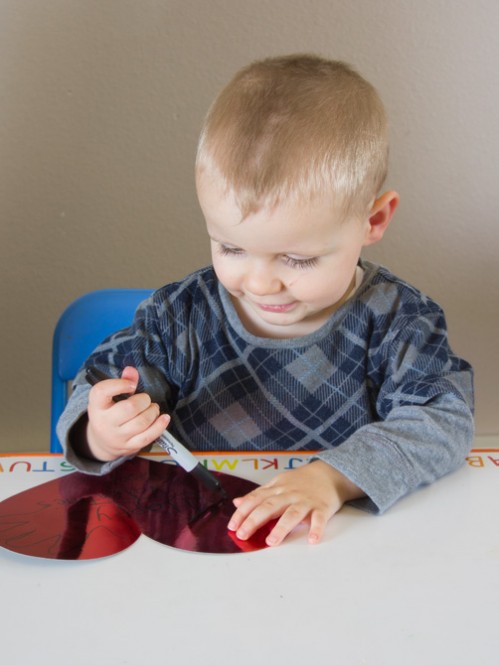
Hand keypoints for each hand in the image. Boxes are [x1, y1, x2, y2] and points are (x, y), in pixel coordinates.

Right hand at [86, 366, 169, 461]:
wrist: (102, 442)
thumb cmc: (109, 412)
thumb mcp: (109, 397)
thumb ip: (122, 381)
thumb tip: (131, 370)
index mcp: (96, 406)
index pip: (102, 391)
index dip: (119, 384)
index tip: (131, 385)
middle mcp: (104, 423)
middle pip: (129, 408)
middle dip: (144, 400)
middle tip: (146, 399)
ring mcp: (117, 437)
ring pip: (141, 422)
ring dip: (153, 411)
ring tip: (153, 408)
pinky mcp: (129, 446)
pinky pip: (148, 437)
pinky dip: (159, 425)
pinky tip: (164, 418)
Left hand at [227, 461, 364, 546]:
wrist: (329, 473)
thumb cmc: (301, 481)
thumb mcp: (277, 483)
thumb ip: (258, 494)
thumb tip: (237, 502)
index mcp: (277, 489)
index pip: (256, 499)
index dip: (242, 512)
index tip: (232, 526)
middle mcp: (289, 494)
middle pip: (270, 506)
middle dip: (254, 520)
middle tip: (243, 535)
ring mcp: (306, 501)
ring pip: (292, 514)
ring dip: (281, 527)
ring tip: (271, 541)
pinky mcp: (322, 508)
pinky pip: (319, 519)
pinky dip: (316, 529)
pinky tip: (312, 540)